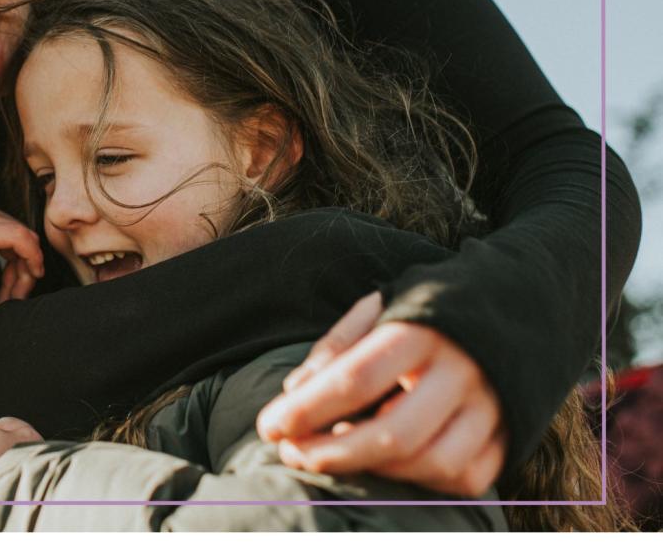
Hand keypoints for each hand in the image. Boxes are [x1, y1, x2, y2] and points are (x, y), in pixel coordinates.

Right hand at [0, 199, 43, 306]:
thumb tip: (24, 263)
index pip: (16, 232)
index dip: (24, 263)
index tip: (16, 291)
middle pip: (22, 235)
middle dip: (25, 270)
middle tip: (15, 298)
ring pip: (24, 239)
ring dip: (25, 273)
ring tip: (9, 299)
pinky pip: (19, 239)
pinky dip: (29, 261)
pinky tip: (19, 285)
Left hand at [255, 292, 506, 496]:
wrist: (515, 303)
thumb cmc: (426, 310)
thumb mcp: (379, 309)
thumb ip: (336, 348)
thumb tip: (294, 394)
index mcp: (421, 328)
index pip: (355, 378)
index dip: (307, 410)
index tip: (269, 427)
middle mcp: (461, 369)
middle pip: (394, 434)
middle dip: (332, 454)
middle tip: (292, 454)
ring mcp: (493, 405)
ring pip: (433, 463)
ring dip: (375, 472)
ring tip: (336, 456)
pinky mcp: (512, 433)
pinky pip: (465, 477)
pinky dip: (421, 482)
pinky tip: (388, 466)